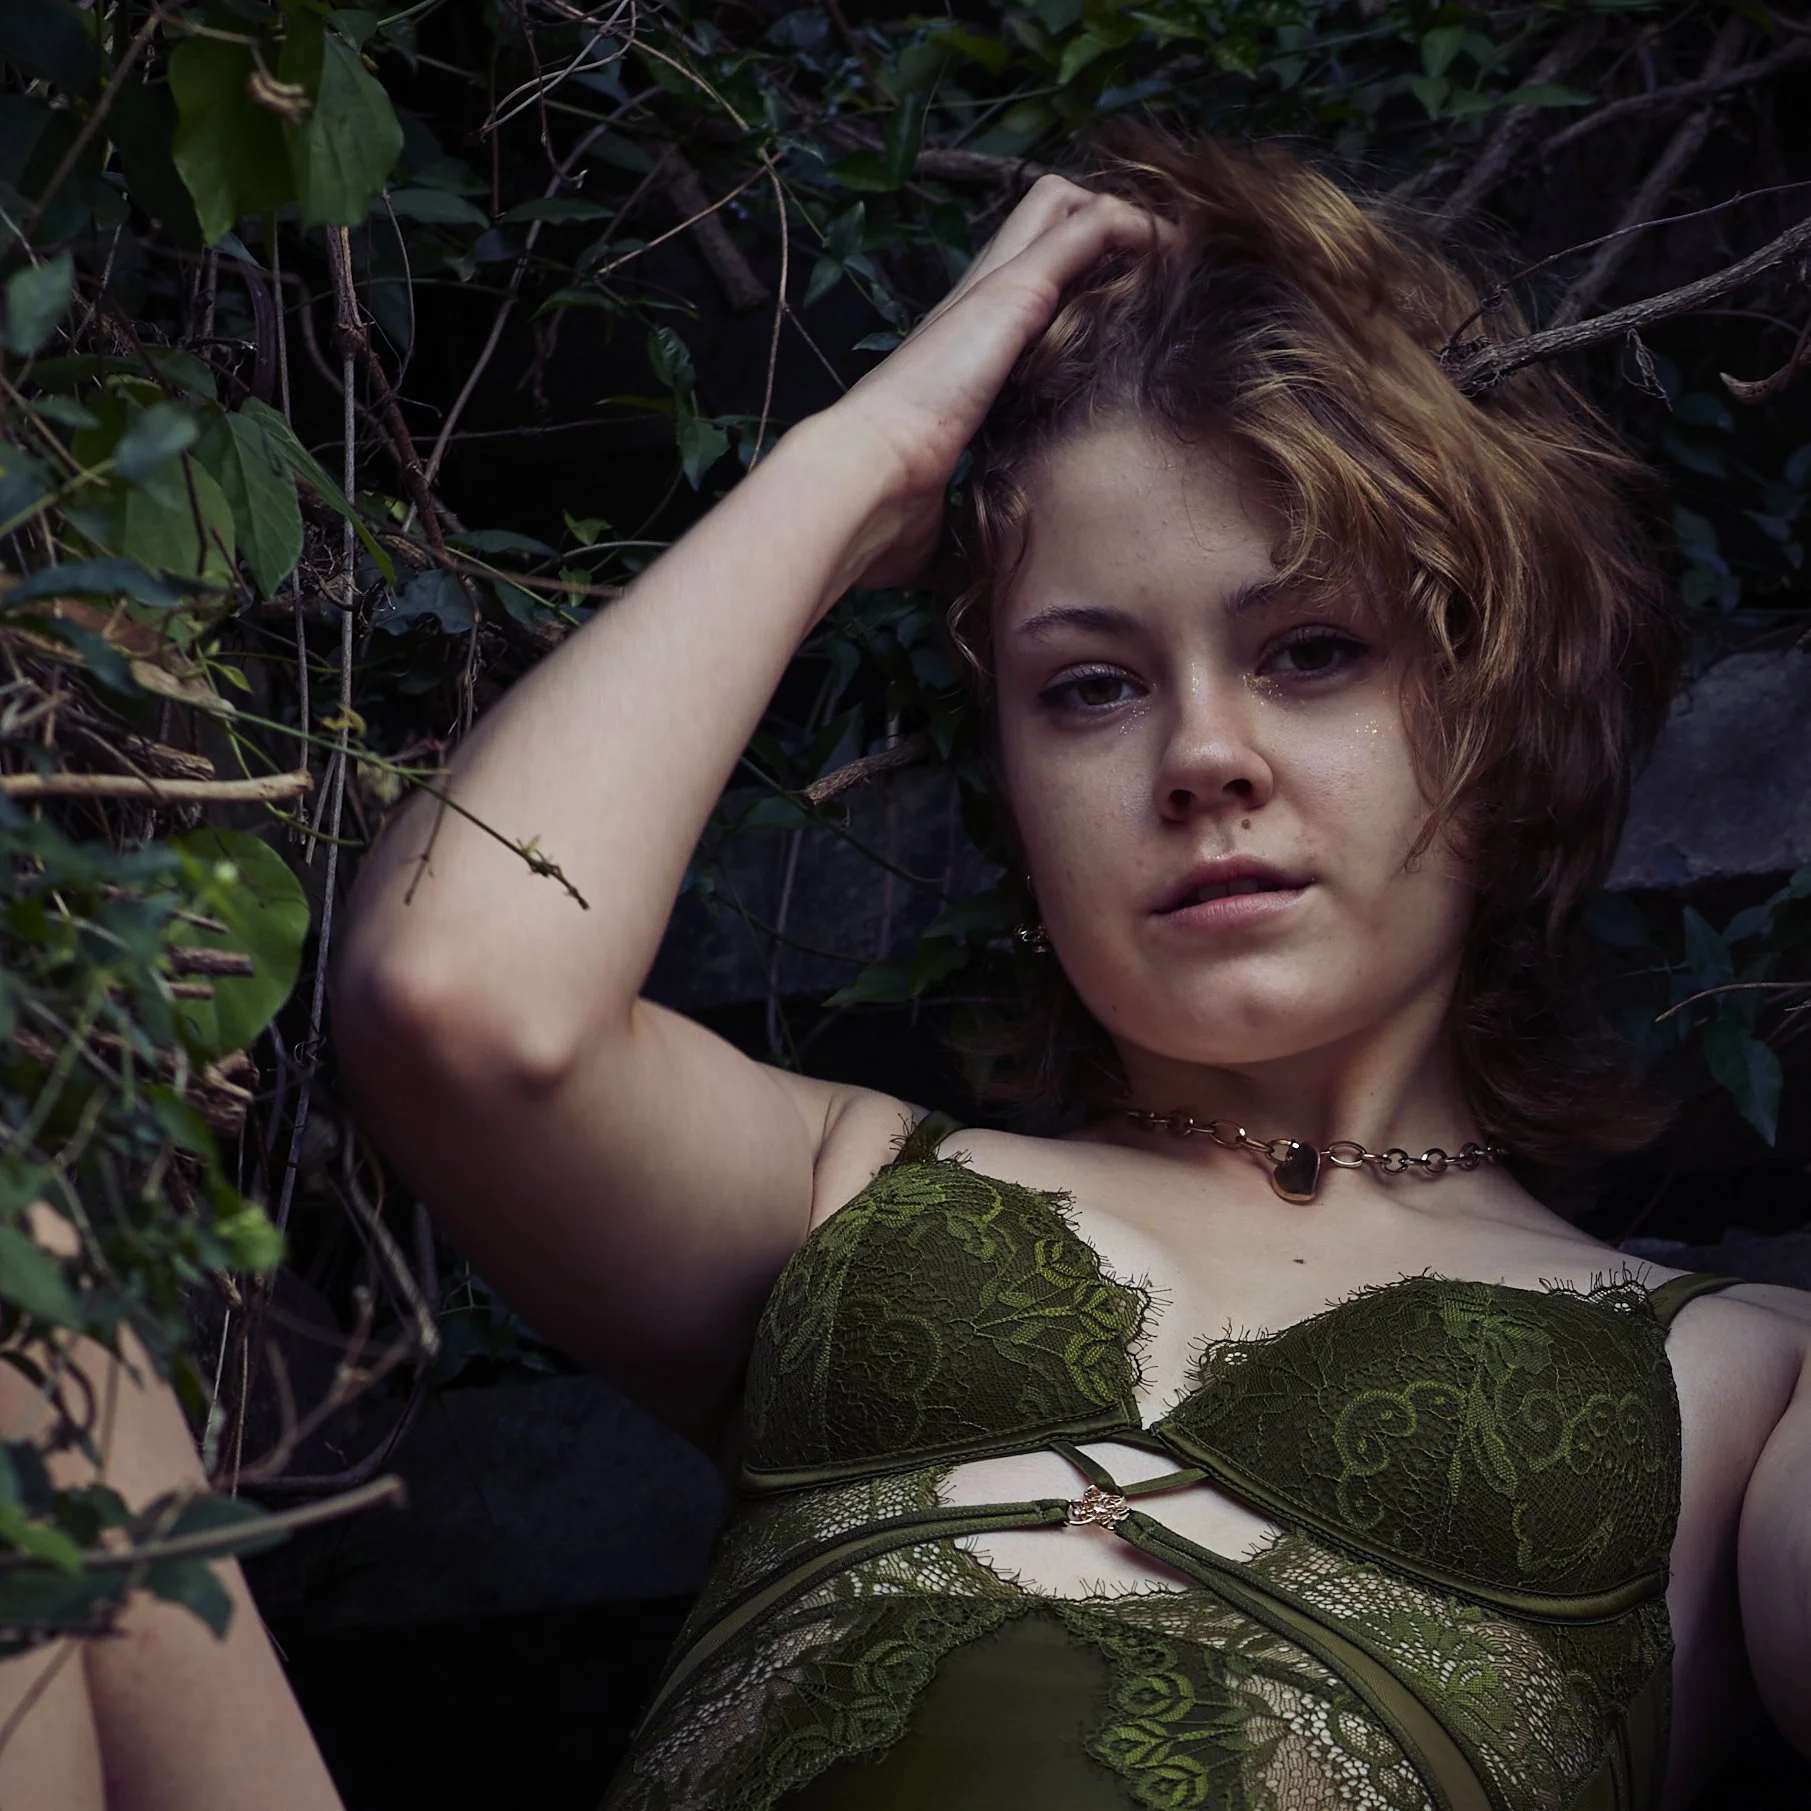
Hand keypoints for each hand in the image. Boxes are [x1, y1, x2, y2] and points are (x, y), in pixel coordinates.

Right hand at [816, 175, 1171, 589]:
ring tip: (1173, 247)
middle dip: (1099, 227)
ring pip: (1062, 204)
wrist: (861, 485)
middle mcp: (972, 309)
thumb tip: (982, 589)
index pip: (1015, 285)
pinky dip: (1134, 230)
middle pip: (1036, 217)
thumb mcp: (940, 523)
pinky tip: (1170, 251)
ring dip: (1122, 219)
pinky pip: (1087, 228)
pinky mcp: (1013, 292)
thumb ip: (965, 530)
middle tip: (1152, 262)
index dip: (1065, 280)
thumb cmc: (886, 516)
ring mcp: (990, 293)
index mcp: (956, 354)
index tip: (1116, 306)